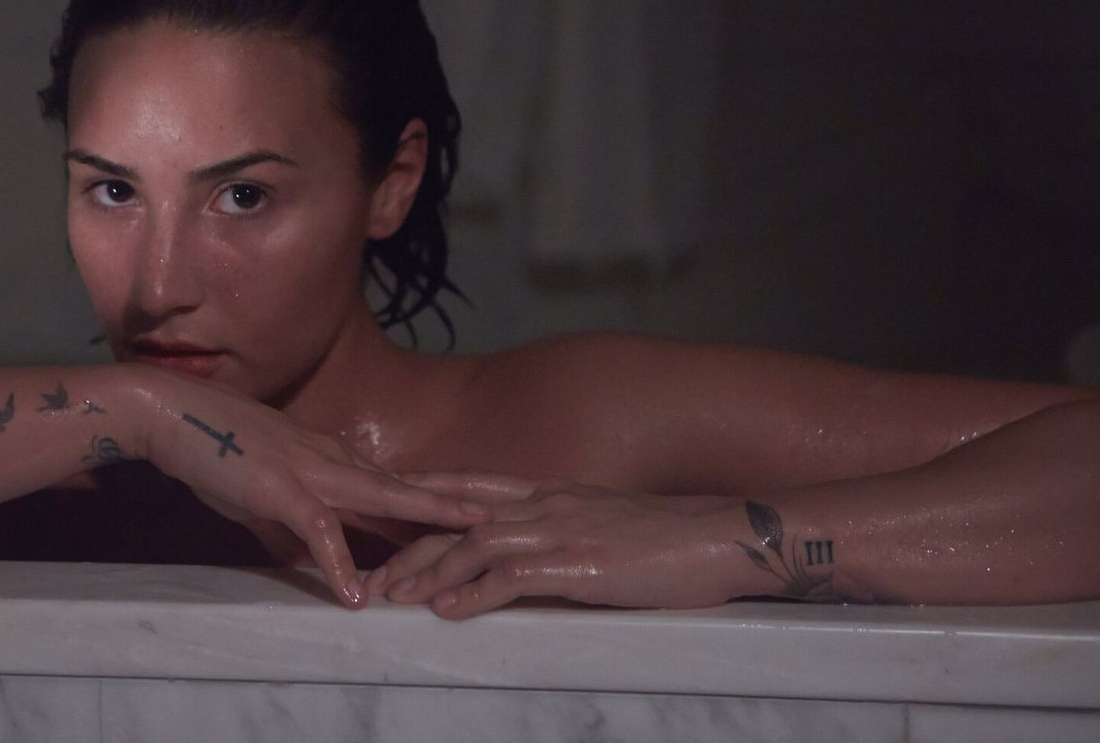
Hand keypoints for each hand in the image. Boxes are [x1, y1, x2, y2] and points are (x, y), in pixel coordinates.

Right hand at [127, 369, 494, 608]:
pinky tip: (356, 594)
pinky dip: (339, 564)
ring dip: (427, 519)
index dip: (441, 503)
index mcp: (334, 464)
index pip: (399, 487)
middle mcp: (335, 462)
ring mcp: (312, 471)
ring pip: (383, 497)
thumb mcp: (263, 501)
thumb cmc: (218, 454)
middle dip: (459, 502)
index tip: (483, 516)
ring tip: (470, 538)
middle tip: (507, 516)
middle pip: (409, 486)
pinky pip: (318, 530)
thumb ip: (290, 532)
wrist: (176, 415)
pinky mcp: (281, 488)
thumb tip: (312, 563)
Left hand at [364, 472, 739, 618]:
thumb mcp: (605, 522)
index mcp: (553, 492)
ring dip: (431, 572)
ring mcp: (562, 531)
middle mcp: (549, 503)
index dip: (427, 495)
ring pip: (476, 545)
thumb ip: (564, 530)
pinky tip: (449, 612)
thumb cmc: (670, 536)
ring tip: (397, 598)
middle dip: (414, 546)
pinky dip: (474, 595)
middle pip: (461, 519)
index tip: (386, 505)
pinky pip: (512, 577)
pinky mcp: (580, 564)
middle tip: (378, 576)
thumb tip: (533, 554)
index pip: (474, 487)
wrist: (721, 534)